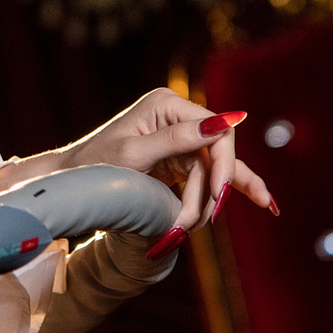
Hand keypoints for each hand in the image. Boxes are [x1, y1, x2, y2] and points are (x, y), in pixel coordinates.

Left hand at [0, 88, 275, 235]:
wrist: (68, 184)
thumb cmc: (93, 167)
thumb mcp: (135, 156)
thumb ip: (180, 139)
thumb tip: (226, 121)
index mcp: (166, 104)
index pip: (218, 132)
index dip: (224, 167)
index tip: (217, 200)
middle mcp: (176, 115)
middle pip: (218, 154)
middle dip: (211, 191)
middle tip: (203, 222)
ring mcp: (178, 136)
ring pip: (214, 171)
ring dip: (209, 202)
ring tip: (200, 227)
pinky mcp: (177, 158)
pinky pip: (209, 177)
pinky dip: (228, 192)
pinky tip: (264, 202)